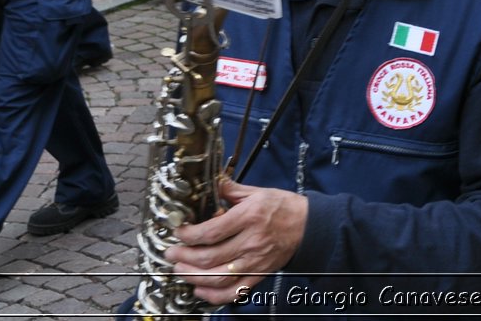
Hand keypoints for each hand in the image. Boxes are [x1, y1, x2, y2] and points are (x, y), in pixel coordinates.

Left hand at [168, 179, 307, 303]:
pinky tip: (200, 289)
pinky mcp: (259, 275)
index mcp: (249, 217)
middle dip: (183, 257)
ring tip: (180, 270)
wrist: (309, 226)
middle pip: (209, 257)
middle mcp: (251, 241)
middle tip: (171, 253)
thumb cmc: (284, 208)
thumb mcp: (258, 192)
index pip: (211, 231)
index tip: (179, 232)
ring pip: (217, 277)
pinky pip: (234, 292)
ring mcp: (255, 261)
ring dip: (193, 276)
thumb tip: (210, 185)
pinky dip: (213, 296)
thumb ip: (231, 190)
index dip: (189, 235)